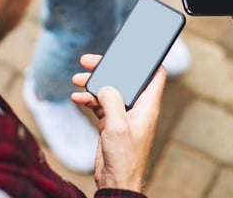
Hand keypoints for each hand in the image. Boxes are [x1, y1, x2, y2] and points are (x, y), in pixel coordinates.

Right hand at [71, 54, 166, 191]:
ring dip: (93, 84)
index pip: (155, 74)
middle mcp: (138, 107)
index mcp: (147, 105)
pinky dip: (89, 99)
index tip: (135, 49)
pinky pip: (100, 104)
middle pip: (125, 78)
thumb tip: (106, 86)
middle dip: (108, 69)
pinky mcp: (111, 123)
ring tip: (76, 80)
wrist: (116, 182)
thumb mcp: (117, 126)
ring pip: (110, 90)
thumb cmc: (125, 158)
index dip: (148, 60)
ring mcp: (124, 115)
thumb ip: (112, 101)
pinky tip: (76, 97)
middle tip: (88, 61)